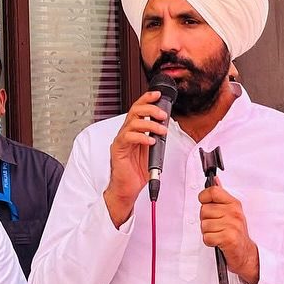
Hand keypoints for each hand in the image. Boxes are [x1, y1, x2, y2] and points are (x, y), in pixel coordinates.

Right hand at [103, 91, 168, 226]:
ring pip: (132, 123)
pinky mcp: (118, 150)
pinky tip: (151, 141)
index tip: (157, 95)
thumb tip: (165, 128)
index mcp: (134, 132)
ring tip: (161, 130)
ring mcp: (121, 141)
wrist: (127, 189)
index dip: (147, 99)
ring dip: (150, 124)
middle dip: (150, 109)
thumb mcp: (151, 152)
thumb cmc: (136, 172)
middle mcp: (126, 133)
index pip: (138, 110)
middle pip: (134, 111)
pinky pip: (128, 138)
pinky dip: (142, 138)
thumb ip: (156, 138)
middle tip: (163, 115)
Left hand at [198, 180, 259, 283]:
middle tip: (216, 226)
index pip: (213, 192)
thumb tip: (215, 180)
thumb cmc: (236, 232)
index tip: (207, 204)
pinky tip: (218, 241)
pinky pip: (207, 237)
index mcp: (234, 204)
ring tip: (218, 234)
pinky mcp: (229, 238)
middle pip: (204, 210)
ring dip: (208, 232)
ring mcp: (232, 225)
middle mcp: (234, 213)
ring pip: (204, 225)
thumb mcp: (231, 211)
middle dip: (206, 220)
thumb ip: (221, 196)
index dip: (204, 198)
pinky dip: (209, 242)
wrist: (245, 253)